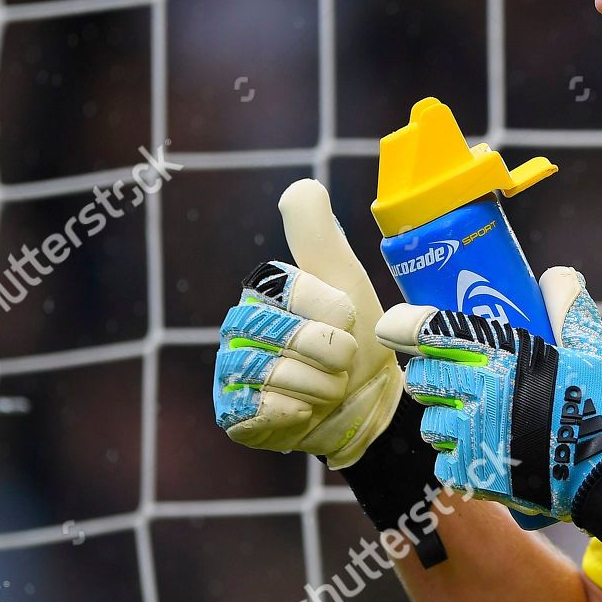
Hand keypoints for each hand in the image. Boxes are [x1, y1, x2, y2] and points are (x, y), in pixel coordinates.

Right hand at [213, 179, 402, 469]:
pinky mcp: (234, 414)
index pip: (297, 290)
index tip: (348, 322)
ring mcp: (231, 371)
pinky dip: (294, 413)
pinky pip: (259, 411)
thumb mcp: (345, 278)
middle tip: (341, 362)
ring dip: (319, 386)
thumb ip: (319, 233)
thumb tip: (302, 187)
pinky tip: (303, 411)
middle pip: (286, 335)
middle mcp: (238, 325)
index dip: (336, 313)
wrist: (370, 404)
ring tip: (326, 387)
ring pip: (274, 375)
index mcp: (263, 289)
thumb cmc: (358, 337)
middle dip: (332, 353)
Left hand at [375, 267, 601, 520]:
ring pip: (429, 421)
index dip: (406, 325)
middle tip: (449, 379)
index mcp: (503, 357)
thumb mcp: (593, 349)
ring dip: (443, 419)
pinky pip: (442, 462)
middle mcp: (480, 393)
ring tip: (471, 421)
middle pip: (421, 376)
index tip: (394, 326)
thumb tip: (555, 276)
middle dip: (429, 375)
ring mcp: (472, 436)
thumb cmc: (601, 407)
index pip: (434, 331)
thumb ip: (569, 308)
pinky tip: (482, 453)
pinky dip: (456, 459)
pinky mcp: (472, 474)